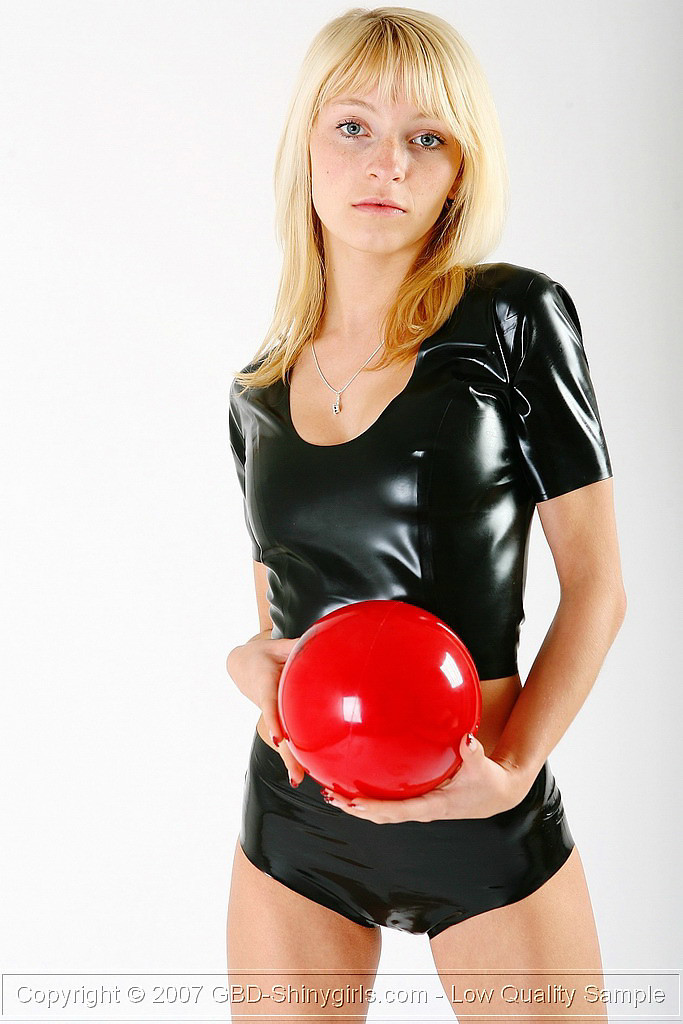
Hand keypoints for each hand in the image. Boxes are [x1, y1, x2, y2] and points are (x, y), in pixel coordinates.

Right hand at [226, 631, 306, 784]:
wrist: (242, 662)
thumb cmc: (264, 653)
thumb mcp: (279, 644)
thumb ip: (299, 646)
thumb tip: (325, 643)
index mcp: (265, 684)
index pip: (269, 705)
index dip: (274, 722)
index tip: (280, 739)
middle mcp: (266, 703)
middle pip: (276, 732)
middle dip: (286, 754)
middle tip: (296, 776)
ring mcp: (269, 713)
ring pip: (280, 738)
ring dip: (289, 758)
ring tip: (299, 779)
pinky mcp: (276, 717)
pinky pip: (285, 733)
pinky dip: (293, 751)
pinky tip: (304, 767)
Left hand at [320, 733, 533, 822]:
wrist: (498, 795)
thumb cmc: (489, 781)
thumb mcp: (484, 768)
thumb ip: (474, 754)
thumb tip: (467, 738)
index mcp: (434, 806)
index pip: (397, 811)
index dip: (374, 808)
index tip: (352, 803)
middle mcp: (422, 810)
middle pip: (381, 815)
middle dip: (354, 808)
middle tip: (329, 794)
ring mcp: (419, 808)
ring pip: (382, 811)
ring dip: (357, 804)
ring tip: (332, 792)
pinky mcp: (419, 800)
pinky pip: (390, 801)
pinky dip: (370, 796)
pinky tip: (356, 783)